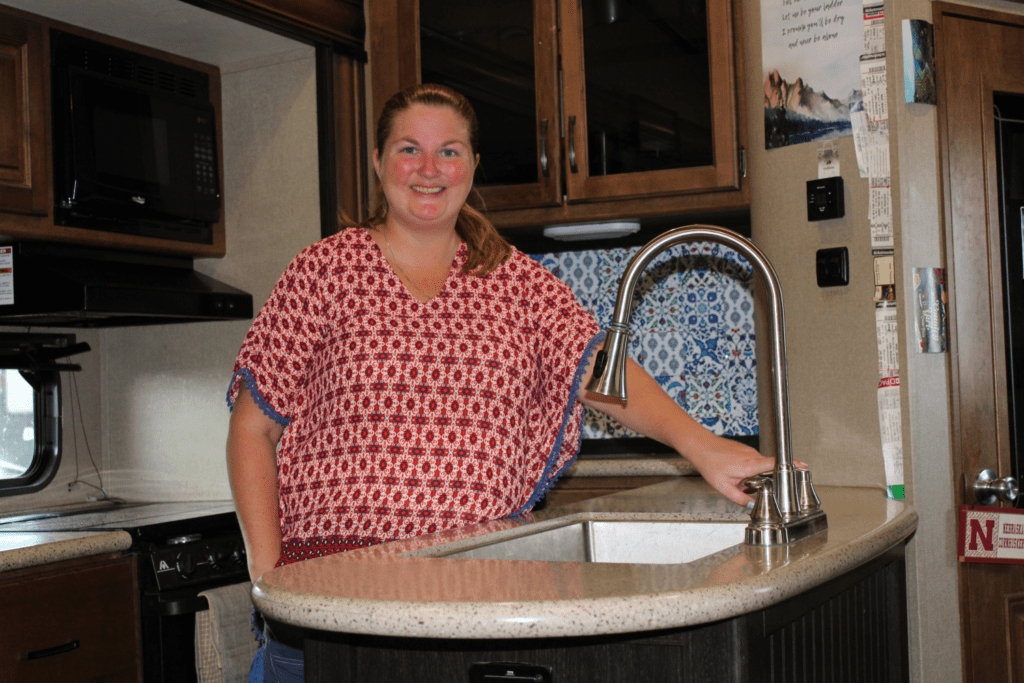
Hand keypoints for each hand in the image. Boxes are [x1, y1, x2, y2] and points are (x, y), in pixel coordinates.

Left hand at [680, 434, 807, 506]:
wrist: (699, 445)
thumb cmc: (710, 463)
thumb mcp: (723, 487)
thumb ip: (740, 498)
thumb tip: (752, 507)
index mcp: (749, 465)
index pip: (775, 464)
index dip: (791, 465)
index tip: (804, 466)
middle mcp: (752, 456)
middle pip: (769, 469)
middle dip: (765, 480)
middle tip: (750, 485)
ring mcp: (749, 451)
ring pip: (760, 466)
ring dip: (754, 475)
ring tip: (736, 479)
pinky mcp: (745, 450)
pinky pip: (753, 462)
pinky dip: (748, 470)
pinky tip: (734, 472)